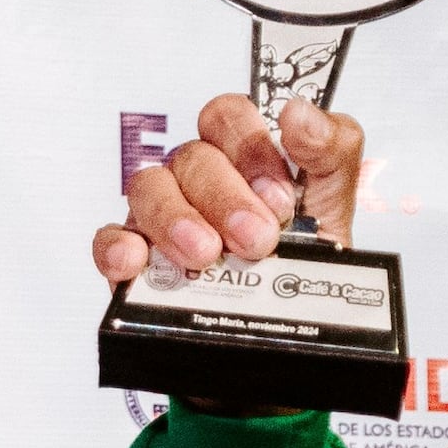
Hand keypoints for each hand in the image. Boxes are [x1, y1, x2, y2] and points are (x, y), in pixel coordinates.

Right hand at [92, 96, 367, 283]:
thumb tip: (299, 114)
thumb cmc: (306, 264)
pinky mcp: (134, 262)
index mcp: (241, 156)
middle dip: (226, 198)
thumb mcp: (336, 203)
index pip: (228, 117)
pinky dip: (119, 248)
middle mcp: (198, 180)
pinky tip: (136, 261)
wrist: (289, 333)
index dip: (251, 149)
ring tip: (206, 255)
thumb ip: (332, 148)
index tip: (279, 197)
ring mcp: (161, 218)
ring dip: (176, 219)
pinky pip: (111, 240)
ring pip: (147, 188)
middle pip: (191, 156)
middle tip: (255, 240)